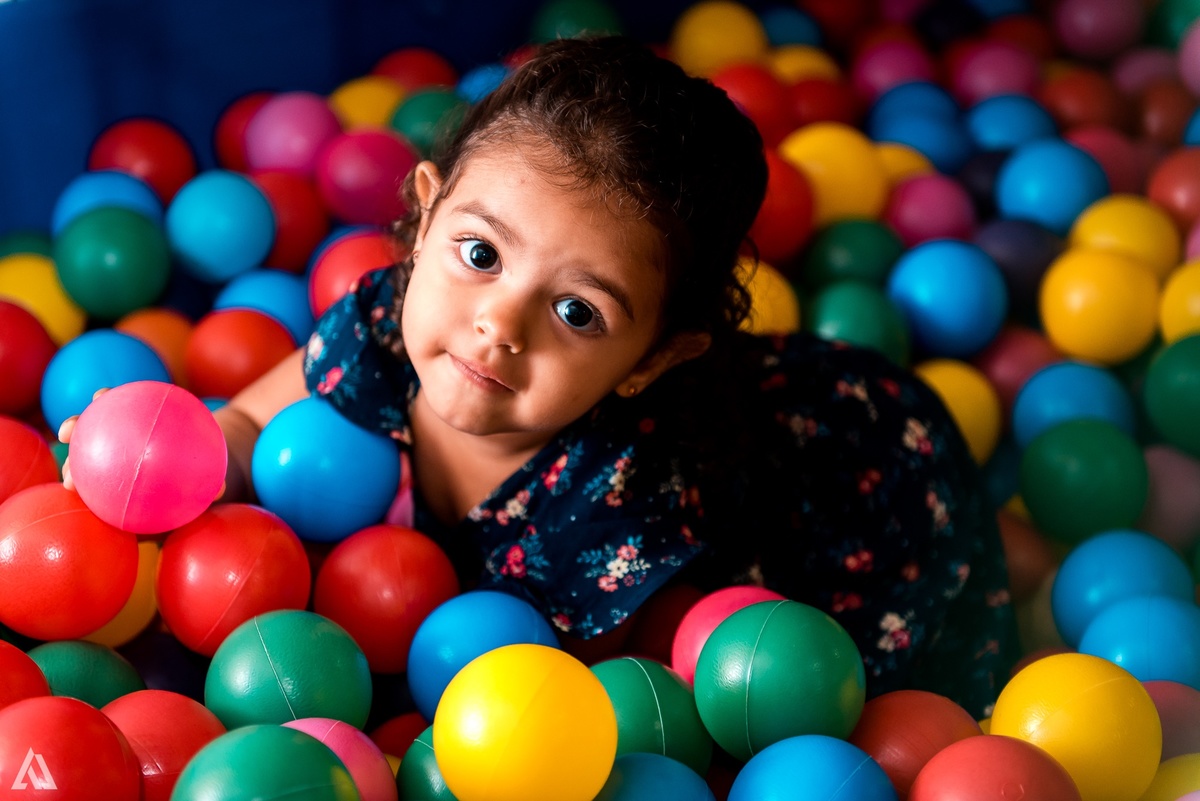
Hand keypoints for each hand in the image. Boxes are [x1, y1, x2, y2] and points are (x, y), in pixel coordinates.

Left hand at [60, 386, 227, 500]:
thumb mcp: (210, 482)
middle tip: (69, 476)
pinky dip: (105, 403)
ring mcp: (120, 448)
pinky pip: (113, 414)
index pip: (104, 500)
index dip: (87, 497)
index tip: (74, 489)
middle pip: (90, 475)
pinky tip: (101, 394)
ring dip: (77, 435)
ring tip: (67, 430)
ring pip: (93, 442)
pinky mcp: (125, 425)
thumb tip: (221, 489)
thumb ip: (210, 488)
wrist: (204, 450)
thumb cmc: (205, 472)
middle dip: (73, 472)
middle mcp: (120, 472)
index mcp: (133, 494)